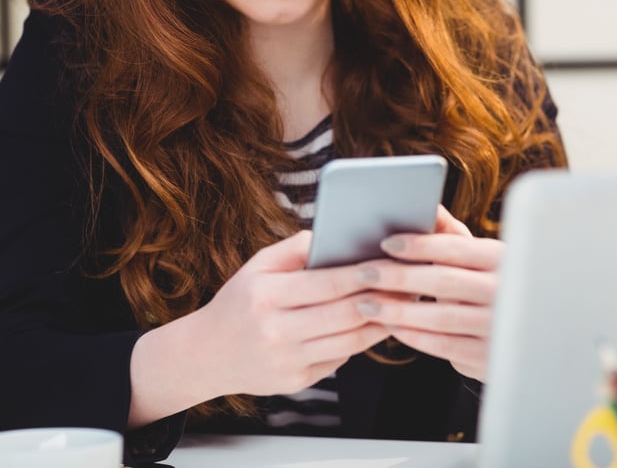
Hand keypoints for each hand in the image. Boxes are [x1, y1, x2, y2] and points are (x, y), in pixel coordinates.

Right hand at [191, 231, 390, 396]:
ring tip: (402, 304)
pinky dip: (362, 342)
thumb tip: (338, 235)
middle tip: (409, 284)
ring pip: (350, 342)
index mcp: (266, 296)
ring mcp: (287, 361)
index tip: (389, 263)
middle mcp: (276, 331)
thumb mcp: (258, 266)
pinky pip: (340, 359)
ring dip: (381, 323)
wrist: (207, 354)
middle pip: (344, 315)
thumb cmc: (240, 301)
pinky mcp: (297, 382)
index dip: (362, 274)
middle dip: (381, 298)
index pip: (326, 284)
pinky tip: (378, 325)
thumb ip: (297, 249)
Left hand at [352, 206, 501, 380]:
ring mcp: (498, 326)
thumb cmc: (493, 288)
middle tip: (364, 273)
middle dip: (398, 276)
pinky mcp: (488, 357)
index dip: (420, 245)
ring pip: (440, 316)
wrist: (531, 337)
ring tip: (367, 304)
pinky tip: (392, 328)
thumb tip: (428, 206)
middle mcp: (504, 291)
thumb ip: (454, 235)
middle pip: (443, 281)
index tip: (386, 243)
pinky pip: (444, 346)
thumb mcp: (483, 260)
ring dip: (398, 310)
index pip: (456, 248)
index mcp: (503, 259)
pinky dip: (415, 336)